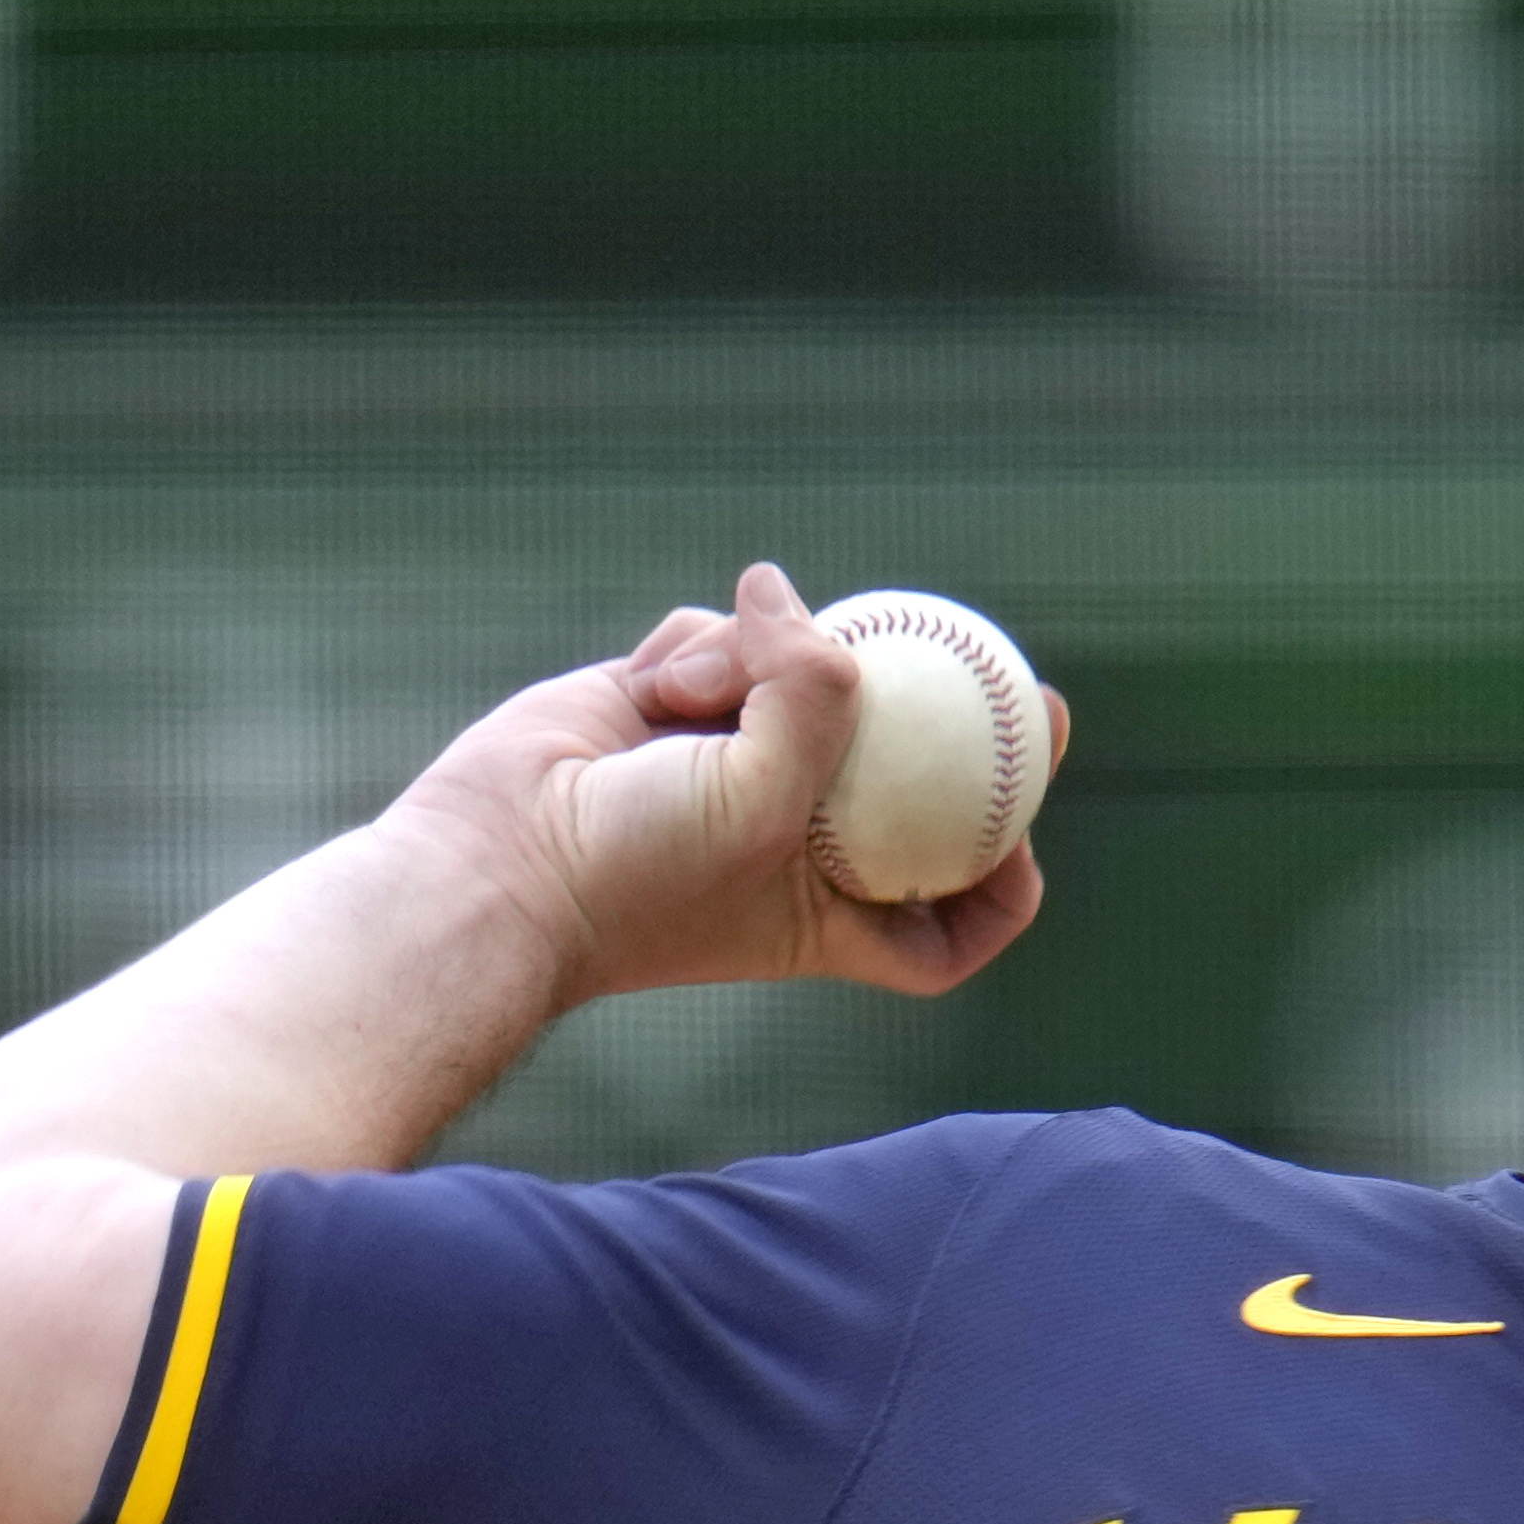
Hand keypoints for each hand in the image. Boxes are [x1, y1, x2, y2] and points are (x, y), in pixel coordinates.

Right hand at [383, 562, 1060, 1015]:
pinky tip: (648, 690)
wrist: (497, 862)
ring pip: (805, 677)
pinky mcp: (674, 707)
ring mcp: (735, 766)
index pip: (943, 926)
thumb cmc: (640, 872)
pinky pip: (722, 643)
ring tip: (692, 708)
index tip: (1027, 835)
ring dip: (760, 670)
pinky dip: (696, 653)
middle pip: (904, 779)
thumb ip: (818, 697)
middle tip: (1013, 676)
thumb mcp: (766, 799)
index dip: (1000, 885)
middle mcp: (793, 841)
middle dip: (956, 728)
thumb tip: (788, 596)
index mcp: (829, 912)